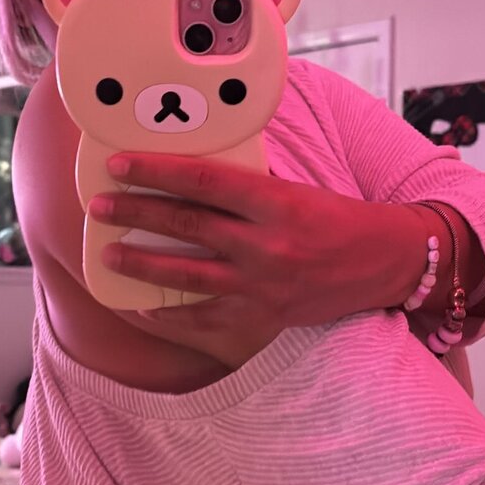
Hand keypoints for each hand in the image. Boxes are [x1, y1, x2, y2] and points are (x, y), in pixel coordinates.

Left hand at [87, 153, 403, 368]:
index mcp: (275, 202)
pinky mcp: (264, 317)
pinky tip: (142, 305)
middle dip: (136, 213)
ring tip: (110, 253)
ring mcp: (263, 286)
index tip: (121, 165)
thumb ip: (246, 185)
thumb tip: (190, 174)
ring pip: (188, 275)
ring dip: (142, 263)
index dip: (156, 171)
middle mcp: (266, 245)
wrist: (383, 263)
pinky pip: (206, 319)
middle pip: (187, 225)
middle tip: (100, 205)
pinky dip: (170, 314)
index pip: (202, 180)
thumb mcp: (294, 189)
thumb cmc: (337, 219)